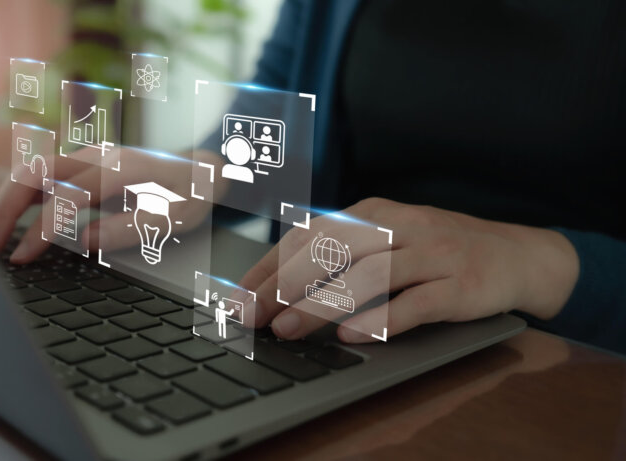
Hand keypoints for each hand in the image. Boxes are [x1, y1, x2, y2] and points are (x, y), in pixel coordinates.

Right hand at [0, 147, 222, 263]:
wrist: (200, 171)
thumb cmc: (189, 196)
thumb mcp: (171, 219)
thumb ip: (127, 229)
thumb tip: (83, 241)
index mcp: (121, 167)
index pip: (67, 195)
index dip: (40, 229)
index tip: (21, 257)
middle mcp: (98, 154)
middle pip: (36, 171)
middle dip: (5, 208)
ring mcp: (88, 156)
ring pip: (31, 169)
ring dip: (3, 200)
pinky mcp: (82, 164)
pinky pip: (40, 175)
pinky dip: (16, 196)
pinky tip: (3, 220)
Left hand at [240, 198, 579, 342]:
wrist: (516, 253)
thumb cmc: (435, 250)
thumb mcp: (386, 238)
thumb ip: (341, 254)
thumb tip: (278, 286)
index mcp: (373, 212)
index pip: (309, 234)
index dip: (270, 266)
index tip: (240, 296)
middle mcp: (399, 226)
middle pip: (332, 250)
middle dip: (284, 285)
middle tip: (252, 316)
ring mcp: (432, 253)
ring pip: (369, 276)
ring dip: (322, 304)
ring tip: (288, 329)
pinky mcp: (460, 284)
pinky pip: (416, 302)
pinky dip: (381, 320)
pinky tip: (352, 336)